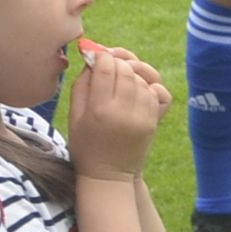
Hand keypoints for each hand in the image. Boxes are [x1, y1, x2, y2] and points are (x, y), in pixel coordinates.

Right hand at [63, 41, 167, 178]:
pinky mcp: (153, 122)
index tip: (97, 56)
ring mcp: (141, 117)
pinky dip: (147, 85)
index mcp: (99, 110)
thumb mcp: (74, 117)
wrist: (108, 175)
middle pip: (126, 71)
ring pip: (142, 79)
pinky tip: (136, 90)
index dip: (101, 56)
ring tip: (121, 78)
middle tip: (109, 64)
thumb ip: (81, 85)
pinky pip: (157, 91)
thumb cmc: (85, 145)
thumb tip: (93, 60)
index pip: (106, 68)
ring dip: (132, 73)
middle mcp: (123, 112)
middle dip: (117, 62)